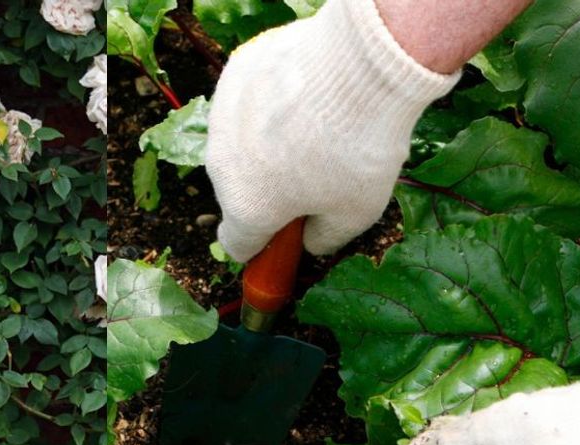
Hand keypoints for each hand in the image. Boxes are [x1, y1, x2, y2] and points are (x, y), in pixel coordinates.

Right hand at [205, 0, 457, 261]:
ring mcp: (223, 117)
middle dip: (268, 188)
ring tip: (314, 124)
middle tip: (315, 171)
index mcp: (247, 208)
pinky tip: (305, 88)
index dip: (264, 244)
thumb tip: (311, 241)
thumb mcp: (357, 212)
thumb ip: (325, 238)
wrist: (358, 63)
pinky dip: (270, 100)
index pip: (238, 244)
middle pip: (239, 190)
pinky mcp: (234, 74)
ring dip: (266, 143)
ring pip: (239, 143)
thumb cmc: (357, 147)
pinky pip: (248, 99)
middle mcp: (221, 167)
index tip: (289, 231)